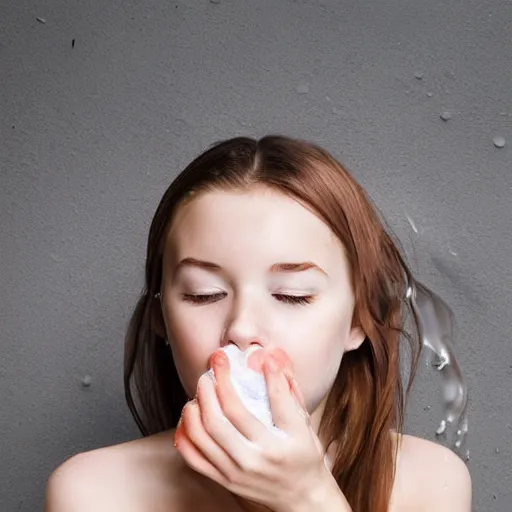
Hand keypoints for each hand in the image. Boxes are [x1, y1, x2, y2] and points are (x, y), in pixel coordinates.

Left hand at [174, 347, 342, 511]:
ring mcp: (237, 472)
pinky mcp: (224, 481)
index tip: (254, 355)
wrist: (302, 498)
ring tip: (202, 387)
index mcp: (284, 443)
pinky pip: (194, 457)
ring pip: (204, 434)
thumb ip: (287, 391)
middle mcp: (258, 459)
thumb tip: (269, 357)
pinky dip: (185, 433)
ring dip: (196, 404)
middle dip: (215, 382)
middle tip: (215, 362)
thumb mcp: (304, 424)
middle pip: (226, 415)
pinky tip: (190, 414)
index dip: (264, 372)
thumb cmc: (304, 455)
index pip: (273, 401)